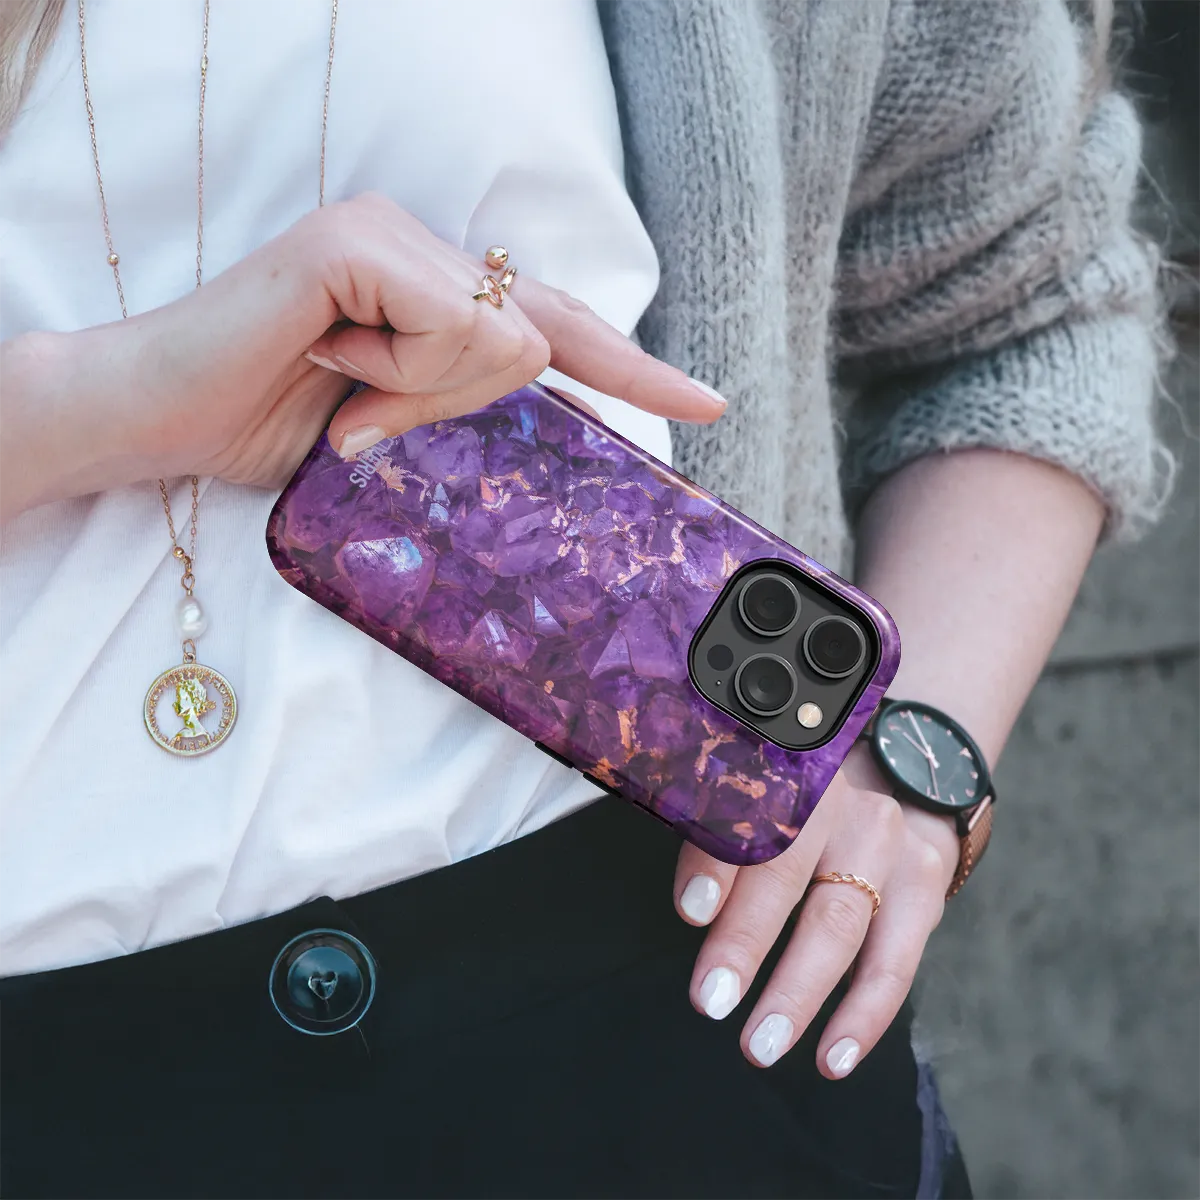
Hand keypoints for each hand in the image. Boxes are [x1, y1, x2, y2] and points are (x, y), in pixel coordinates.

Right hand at [39, 192, 723, 496]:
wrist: (155, 420)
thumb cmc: (270, 428)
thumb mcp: (394, 432)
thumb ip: (467, 411)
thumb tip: (543, 406)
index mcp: (436, 289)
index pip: (555, 327)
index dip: (631, 367)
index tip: (704, 404)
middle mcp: (423, 244)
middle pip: (538, 336)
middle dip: (467, 402)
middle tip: (361, 409)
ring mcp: (390, 232)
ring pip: (503, 338)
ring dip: (424, 396)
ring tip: (337, 385)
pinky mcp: (355, 242)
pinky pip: (452, 326)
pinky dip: (400, 373)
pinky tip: (330, 359)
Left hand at [673, 745, 959, 1074]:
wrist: (897, 779)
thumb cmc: (796, 803)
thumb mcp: (754, 800)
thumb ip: (718, 839)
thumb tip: (695, 908)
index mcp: (787, 770)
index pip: (746, 815)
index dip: (717, 862)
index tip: (691, 911)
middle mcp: (839, 800)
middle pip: (788, 870)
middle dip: (746, 940)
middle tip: (711, 1000)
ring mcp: (887, 843)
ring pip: (840, 923)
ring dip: (798, 990)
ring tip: (761, 1043)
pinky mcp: (923, 884)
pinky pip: (894, 962)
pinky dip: (863, 1015)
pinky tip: (831, 1057)